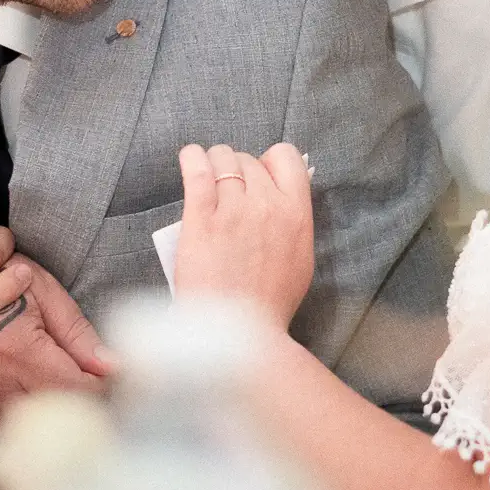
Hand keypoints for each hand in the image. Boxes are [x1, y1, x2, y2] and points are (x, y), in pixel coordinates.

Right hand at [0, 255, 112, 435]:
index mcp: (20, 354)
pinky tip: (29, 400)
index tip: (119, 383)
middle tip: (98, 390)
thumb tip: (113, 368)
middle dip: (84, 405)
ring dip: (50, 414)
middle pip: (57, 417)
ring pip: (27, 430)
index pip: (81, 393)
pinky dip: (18, 419)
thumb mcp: (39, 290)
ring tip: (64, 394)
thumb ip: (77, 333)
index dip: (108, 390)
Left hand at [174, 142, 314, 326]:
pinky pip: (196, 171)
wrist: (238, 333)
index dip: (269, 161)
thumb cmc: (268, 303)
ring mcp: (233, 210)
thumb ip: (293, 222)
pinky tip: (190, 160)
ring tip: (205, 179)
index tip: (258, 177)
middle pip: (249, 159)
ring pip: (222, 160)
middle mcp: (267, 204)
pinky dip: (191, 159)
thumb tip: (281, 196)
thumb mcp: (300, 259)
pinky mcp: (201, 219)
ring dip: (213, 164)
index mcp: (296, 213)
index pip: (286, 156)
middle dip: (236, 168)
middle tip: (225, 191)